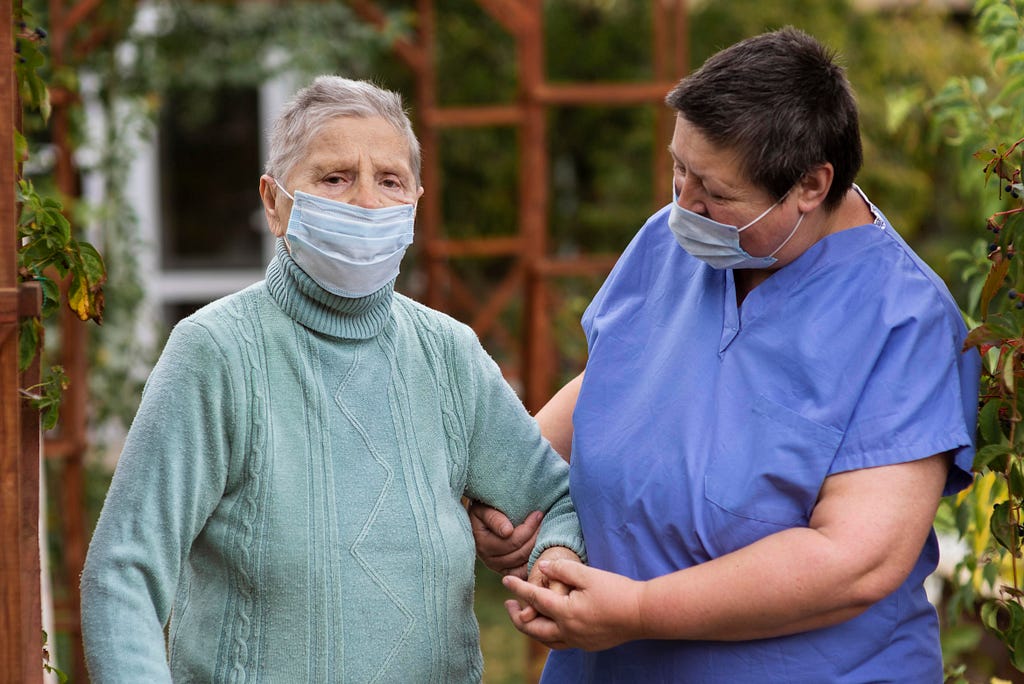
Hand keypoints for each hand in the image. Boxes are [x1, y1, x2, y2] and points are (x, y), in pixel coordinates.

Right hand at [468, 501, 541, 579]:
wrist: (480, 521)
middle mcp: (489, 560)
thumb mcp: (483, 510)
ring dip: (537, 547)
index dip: (528, 527)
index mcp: (483, 544)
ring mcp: (498, 568)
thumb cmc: (484, 511)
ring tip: (547, 532)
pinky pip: (523, 572)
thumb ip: (494, 519)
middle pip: (520, 553)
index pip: (511, 540)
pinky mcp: (507, 571)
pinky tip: (542, 550)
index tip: (538, 514)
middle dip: (535, 537)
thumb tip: (507, 532)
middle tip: (546, 522)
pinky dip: (533, 562)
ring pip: (524, 562)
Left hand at [502, 558, 644, 651]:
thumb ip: (562, 570)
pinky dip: (548, 635)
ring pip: (545, 640)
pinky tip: (550, 626)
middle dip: (518, 616)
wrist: (642, 613)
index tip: (505, 580)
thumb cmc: (616, 591)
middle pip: (533, 628)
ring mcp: (578, 641)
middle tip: (509, 605)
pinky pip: (560, 643)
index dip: (518, 588)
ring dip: (531, 628)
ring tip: (526, 617)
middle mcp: (568, 631)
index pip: (534, 599)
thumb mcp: (588, 574)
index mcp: (566, 613)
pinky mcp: (588, 644)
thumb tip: (541, 568)